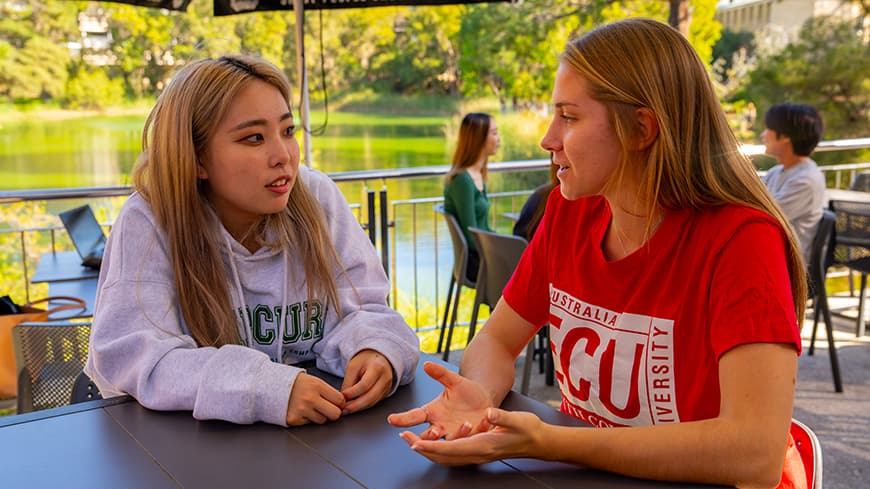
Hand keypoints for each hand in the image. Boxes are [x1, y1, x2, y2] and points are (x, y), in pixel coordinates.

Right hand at [286, 372, 345, 425]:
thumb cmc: (298, 384)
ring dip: (320, 416)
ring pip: (323, 421)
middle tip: (328, 409)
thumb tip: (343, 404)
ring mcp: (302, 410)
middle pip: (335, 414)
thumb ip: (329, 392)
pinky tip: (303, 411)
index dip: (341, 403)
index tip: (337, 403)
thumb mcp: (315, 381)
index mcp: (317, 386)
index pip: (340, 400)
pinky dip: (308, 419)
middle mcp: (310, 398)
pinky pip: (310, 424)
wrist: (275, 387)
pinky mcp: (294, 419)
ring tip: (312, 408)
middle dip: (334, 412)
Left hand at [340, 349, 393, 413]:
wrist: (378, 359)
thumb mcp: (353, 366)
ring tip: (347, 410)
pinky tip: (354, 407)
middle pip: (371, 397)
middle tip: (344, 409)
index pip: (365, 385)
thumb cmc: (365, 361)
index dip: (352, 393)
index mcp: (377, 368)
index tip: (342, 396)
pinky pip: (374, 403)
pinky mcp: (385, 394)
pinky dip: (363, 406)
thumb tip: (343, 399)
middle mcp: (385, 378)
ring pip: (372, 402)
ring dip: (358, 408)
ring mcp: (387, 387)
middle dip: (356, 405)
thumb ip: (348, 382)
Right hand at [387, 361, 493, 440]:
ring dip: (457, 435)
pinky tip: (484, 422)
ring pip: (450, 441)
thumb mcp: (454, 381)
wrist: (485, 401)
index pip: (415, 416)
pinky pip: (472, 438)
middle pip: (428, 436)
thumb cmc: (465, 392)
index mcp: (433, 412)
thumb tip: (426, 364)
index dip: (403, 419)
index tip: (391, 420)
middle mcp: (441, 426)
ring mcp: (455, 434)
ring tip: (466, 424)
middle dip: (428, 437)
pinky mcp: (471, 438)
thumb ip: (440, 374)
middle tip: (432, 432)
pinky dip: (478, 430)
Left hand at [400, 408, 544, 465]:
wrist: (536, 440)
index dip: (433, 447)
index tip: (417, 444)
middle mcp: (478, 453)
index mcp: (484, 445)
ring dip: (428, 451)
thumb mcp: (516, 419)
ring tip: (412, 441)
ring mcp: (478, 455)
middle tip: (406, 439)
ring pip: (447, 458)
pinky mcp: (478, 452)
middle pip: (445, 457)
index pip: (453, 449)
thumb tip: (489, 414)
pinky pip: (453, 456)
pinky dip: (438, 451)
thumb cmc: (527, 429)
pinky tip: (430, 444)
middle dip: (423, 449)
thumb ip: (501, 417)